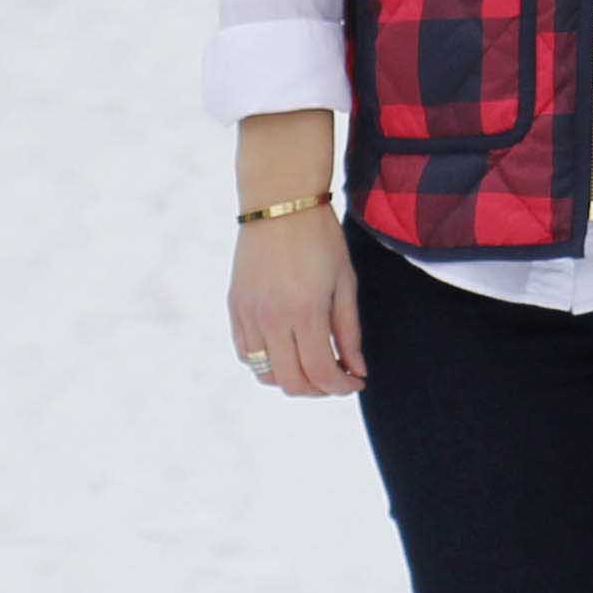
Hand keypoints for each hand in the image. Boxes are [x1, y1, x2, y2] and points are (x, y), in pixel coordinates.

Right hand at [232, 205, 365, 396]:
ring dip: (291, 379)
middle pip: (291, 382)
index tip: (356, 382)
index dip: (341, 386)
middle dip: (318, 389)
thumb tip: (357, 371)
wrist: (279, 202)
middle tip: (336, 377)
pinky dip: (267, 362)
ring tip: (311, 364)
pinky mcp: (235, 306)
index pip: (321, 372)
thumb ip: (349, 331)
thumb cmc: (320, 239)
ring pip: (265, 374)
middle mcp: (271, 319)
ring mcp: (248, 314)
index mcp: (304, 312)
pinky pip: (246, 353)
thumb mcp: (345, 283)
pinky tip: (286, 349)